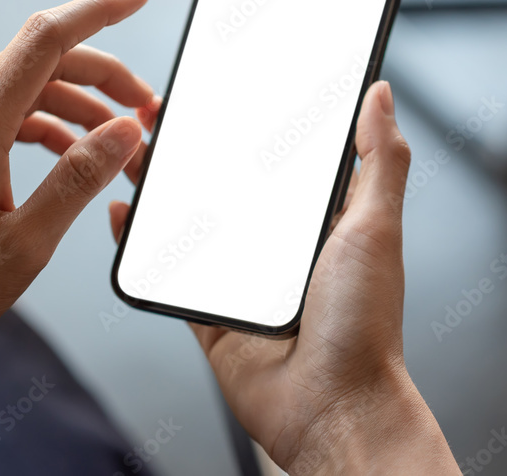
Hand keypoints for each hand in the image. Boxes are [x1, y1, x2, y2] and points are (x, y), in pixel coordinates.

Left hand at [0, 0, 159, 426]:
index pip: (45, 41)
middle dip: (101, 74)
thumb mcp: (24, 245)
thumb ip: (79, 178)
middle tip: (145, 109)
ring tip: (115, 139)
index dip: (98, 10)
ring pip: (20, 84)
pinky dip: (39, 121)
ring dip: (73, 102)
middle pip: (39, 60)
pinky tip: (66, 152)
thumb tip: (125, 130)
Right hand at [109, 82, 459, 474]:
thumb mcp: (376, 227)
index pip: (284, 164)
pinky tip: (125, 214)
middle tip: (167, 117)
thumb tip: (381, 96)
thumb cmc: (364, 326)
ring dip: (164, 191)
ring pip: (194, 227)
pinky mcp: (212, 315)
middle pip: (230, 192)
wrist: (332, 409)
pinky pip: (169, 275)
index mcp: (321, 225)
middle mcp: (280, 251)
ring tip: (138, 152)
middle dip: (198, 155)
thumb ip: (380, 161)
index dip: (256, 129)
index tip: (229, 96)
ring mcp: (243, 283)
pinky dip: (142, 245)